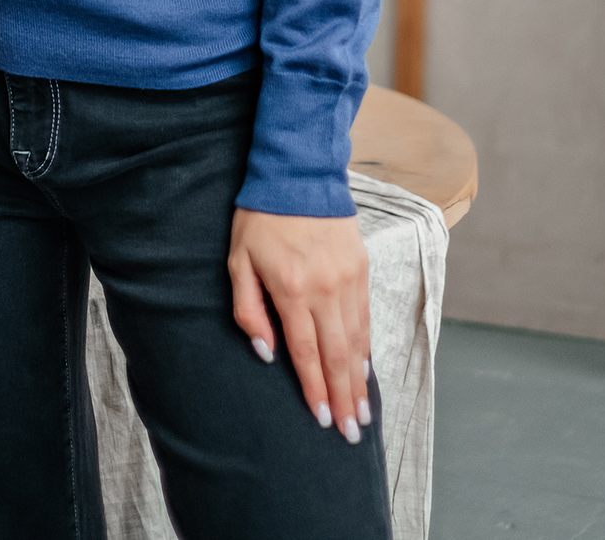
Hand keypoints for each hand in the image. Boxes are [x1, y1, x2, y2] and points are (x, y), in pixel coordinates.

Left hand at [228, 207, 370, 442]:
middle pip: (338, 355)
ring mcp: (348, 278)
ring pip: (357, 339)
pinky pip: (365, 316)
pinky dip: (366, 346)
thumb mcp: (238, 260)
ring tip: (363, 411)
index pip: (306, 352)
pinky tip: (365, 368)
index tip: (321, 419)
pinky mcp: (362, 267)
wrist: (299, 173)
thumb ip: (248, 309)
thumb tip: (266, 351)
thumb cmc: (260, 218)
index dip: (314, 389)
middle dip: (344, 398)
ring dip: (360, 379)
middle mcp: (326, 288)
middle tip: (351, 432)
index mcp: (292, 288)